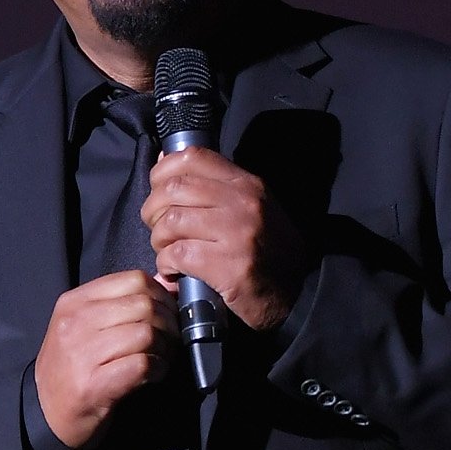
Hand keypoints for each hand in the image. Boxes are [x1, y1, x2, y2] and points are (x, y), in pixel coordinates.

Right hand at [34, 268, 178, 448]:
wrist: (46, 413)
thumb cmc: (71, 368)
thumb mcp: (82, 326)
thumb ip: (117, 305)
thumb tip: (165, 287)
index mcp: (75, 302)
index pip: (133, 279)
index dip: (161, 295)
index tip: (167, 311)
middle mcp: (76, 322)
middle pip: (144, 305)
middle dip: (168, 322)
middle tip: (171, 339)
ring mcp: (84, 353)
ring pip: (146, 333)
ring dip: (165, 348)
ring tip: (162, 358)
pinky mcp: (95, 384)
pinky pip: (143, 364)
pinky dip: (158, 369)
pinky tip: (154, 375)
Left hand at [142, 146, 306, 330]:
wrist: (298, 292)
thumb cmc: (268, 250)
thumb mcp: (252, 206)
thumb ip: (214, 186)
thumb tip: (167, 160)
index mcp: (246, 183)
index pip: (192, 157)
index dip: (162, 171)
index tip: (157, 191)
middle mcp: (242, 202)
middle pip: (174, 189)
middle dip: (153, 210)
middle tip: (157, 227)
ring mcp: (236, 234)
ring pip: (171, 222)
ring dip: (159, 240)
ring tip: (166, 251)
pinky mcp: (228, 266)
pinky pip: (177, 254)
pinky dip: (166, 264)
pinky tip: (173, 271)